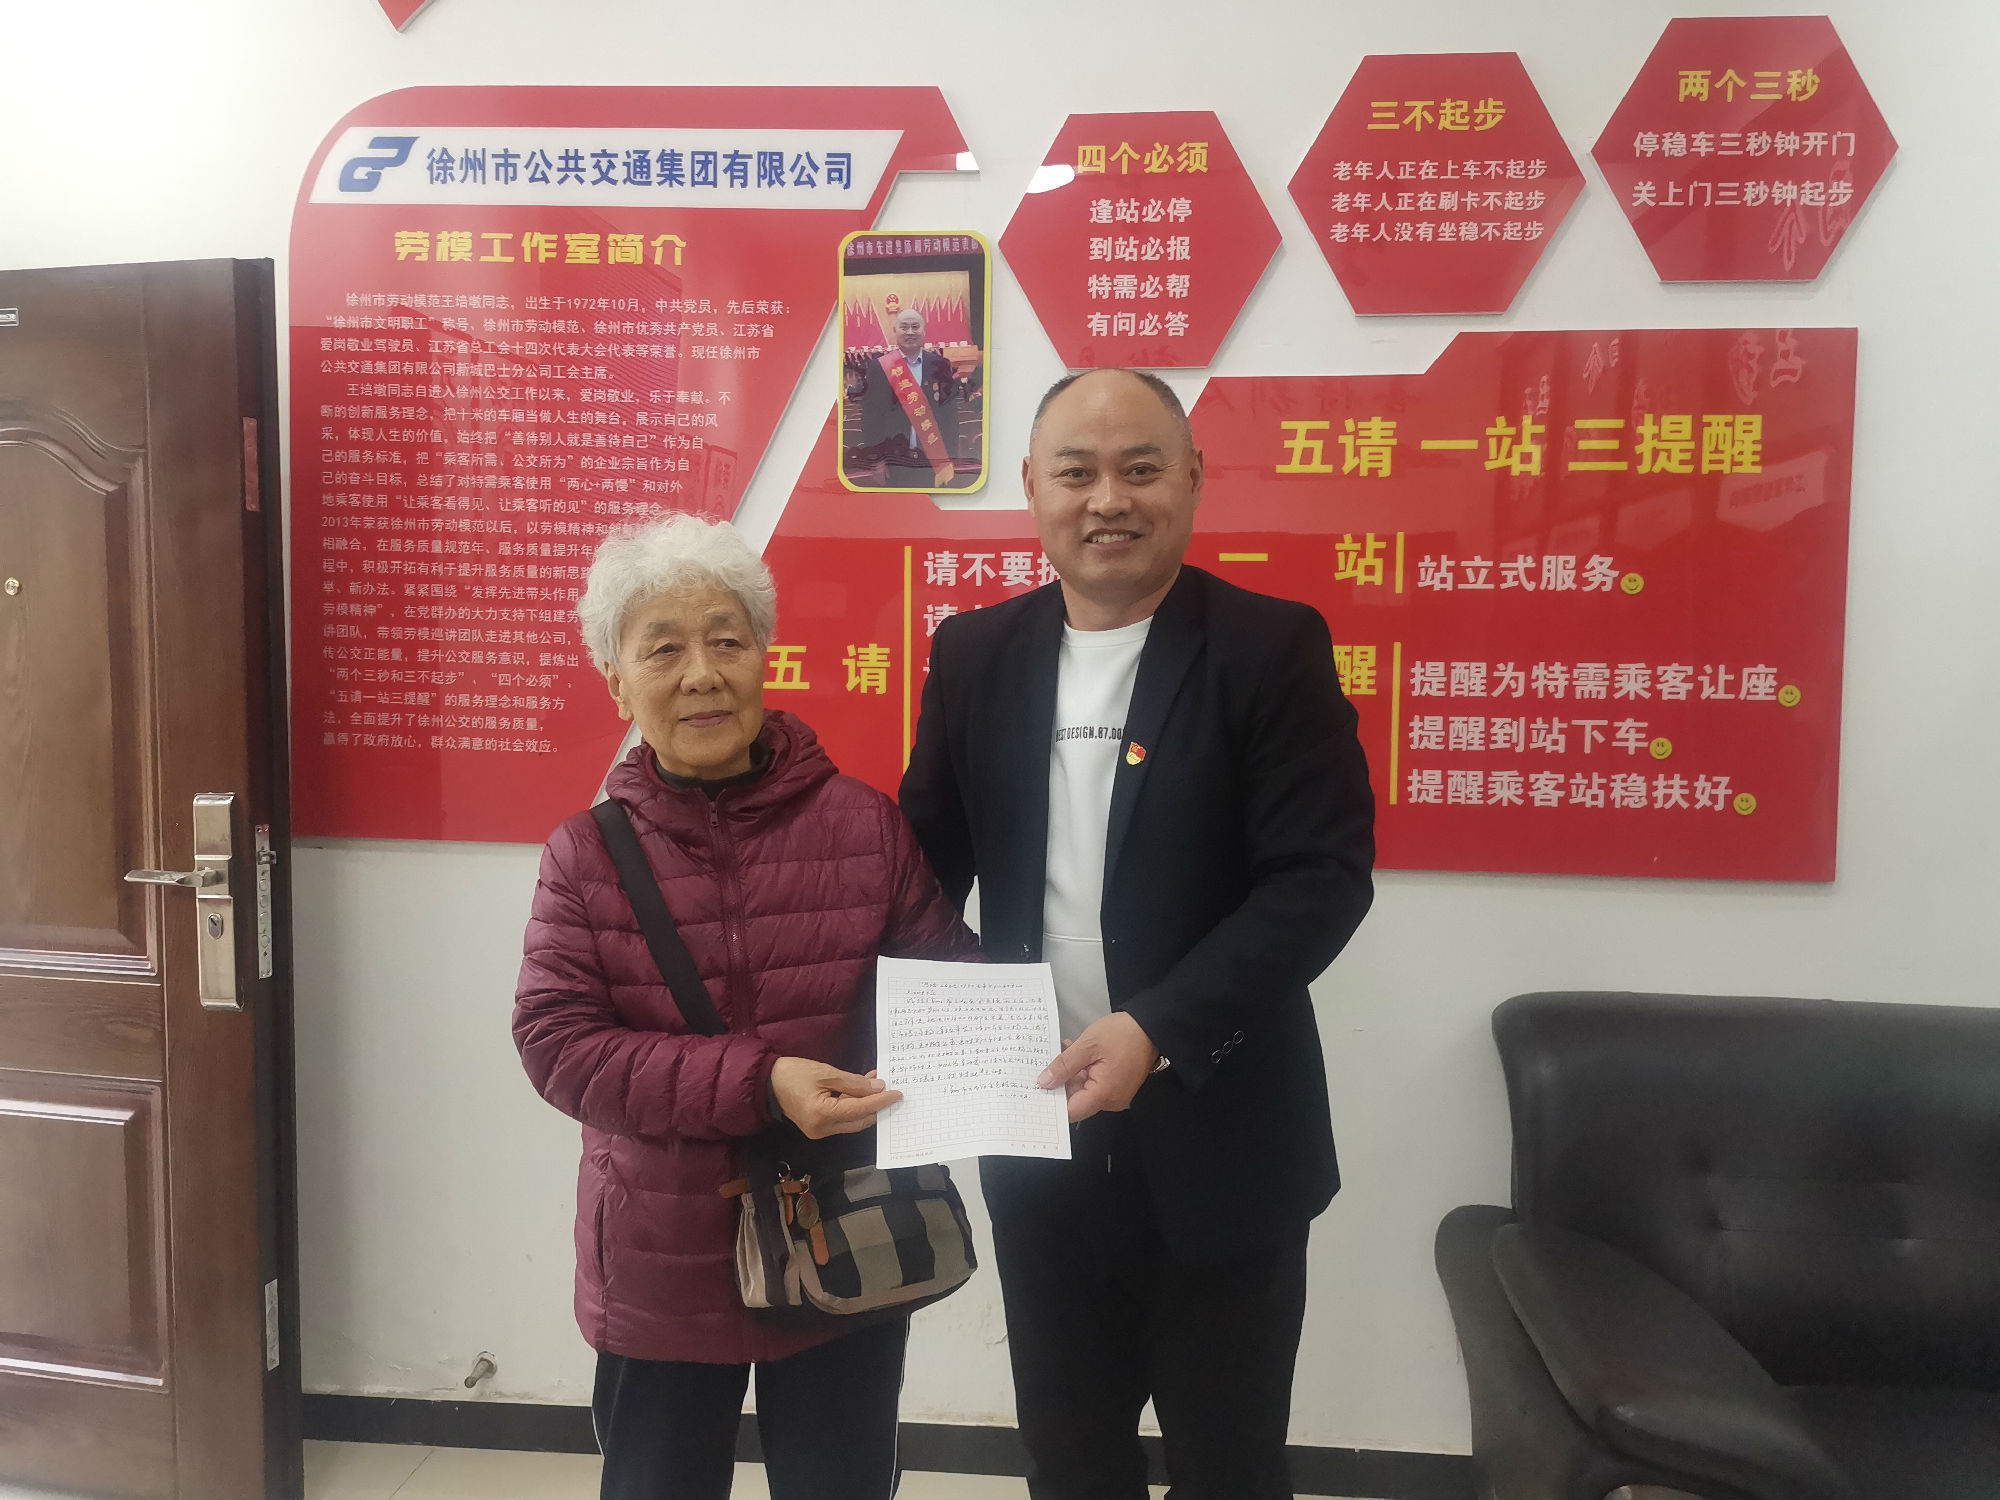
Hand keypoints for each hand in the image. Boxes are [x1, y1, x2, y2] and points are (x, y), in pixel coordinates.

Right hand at [769, 1058, 902, 1139]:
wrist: (767, 1082)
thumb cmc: (793, 1073)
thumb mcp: (826, 1072)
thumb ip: (854, 1082)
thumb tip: (877, 1087)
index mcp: (822, 1115)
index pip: (859, 1110)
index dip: (880, 1101)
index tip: (897, 1094)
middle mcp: (821, 1129)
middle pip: (858, 1121)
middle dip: (875, 1105)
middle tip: (889, 1087)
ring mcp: (819, 1131)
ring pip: (852, 1121)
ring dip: (864, 1104)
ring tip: (875, 1082)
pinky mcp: (817, 1127)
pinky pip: (842, 1119)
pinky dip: (852, 1105)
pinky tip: (859, 1089)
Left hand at [1038, 1012, 1159, 1122]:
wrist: (1152, 1026)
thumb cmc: (1124, 1034)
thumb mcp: (1087, 1046)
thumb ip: (1064, 1065)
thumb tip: (1045, 1082)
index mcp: (1104, 1094)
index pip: (1071, 1111)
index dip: (1053, 1101)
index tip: (1038, 1089)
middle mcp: (1111, 1100)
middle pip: (1076, 1100)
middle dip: (1061, 1081)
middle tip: (1050, 1061)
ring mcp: (1116, 1093)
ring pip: (1084, 1090)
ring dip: (1072, 1072)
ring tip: (1066, 1049)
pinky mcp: (1118, 1085)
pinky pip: (1095, 1083)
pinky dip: (1084, 1070)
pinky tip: (1077, 1053)